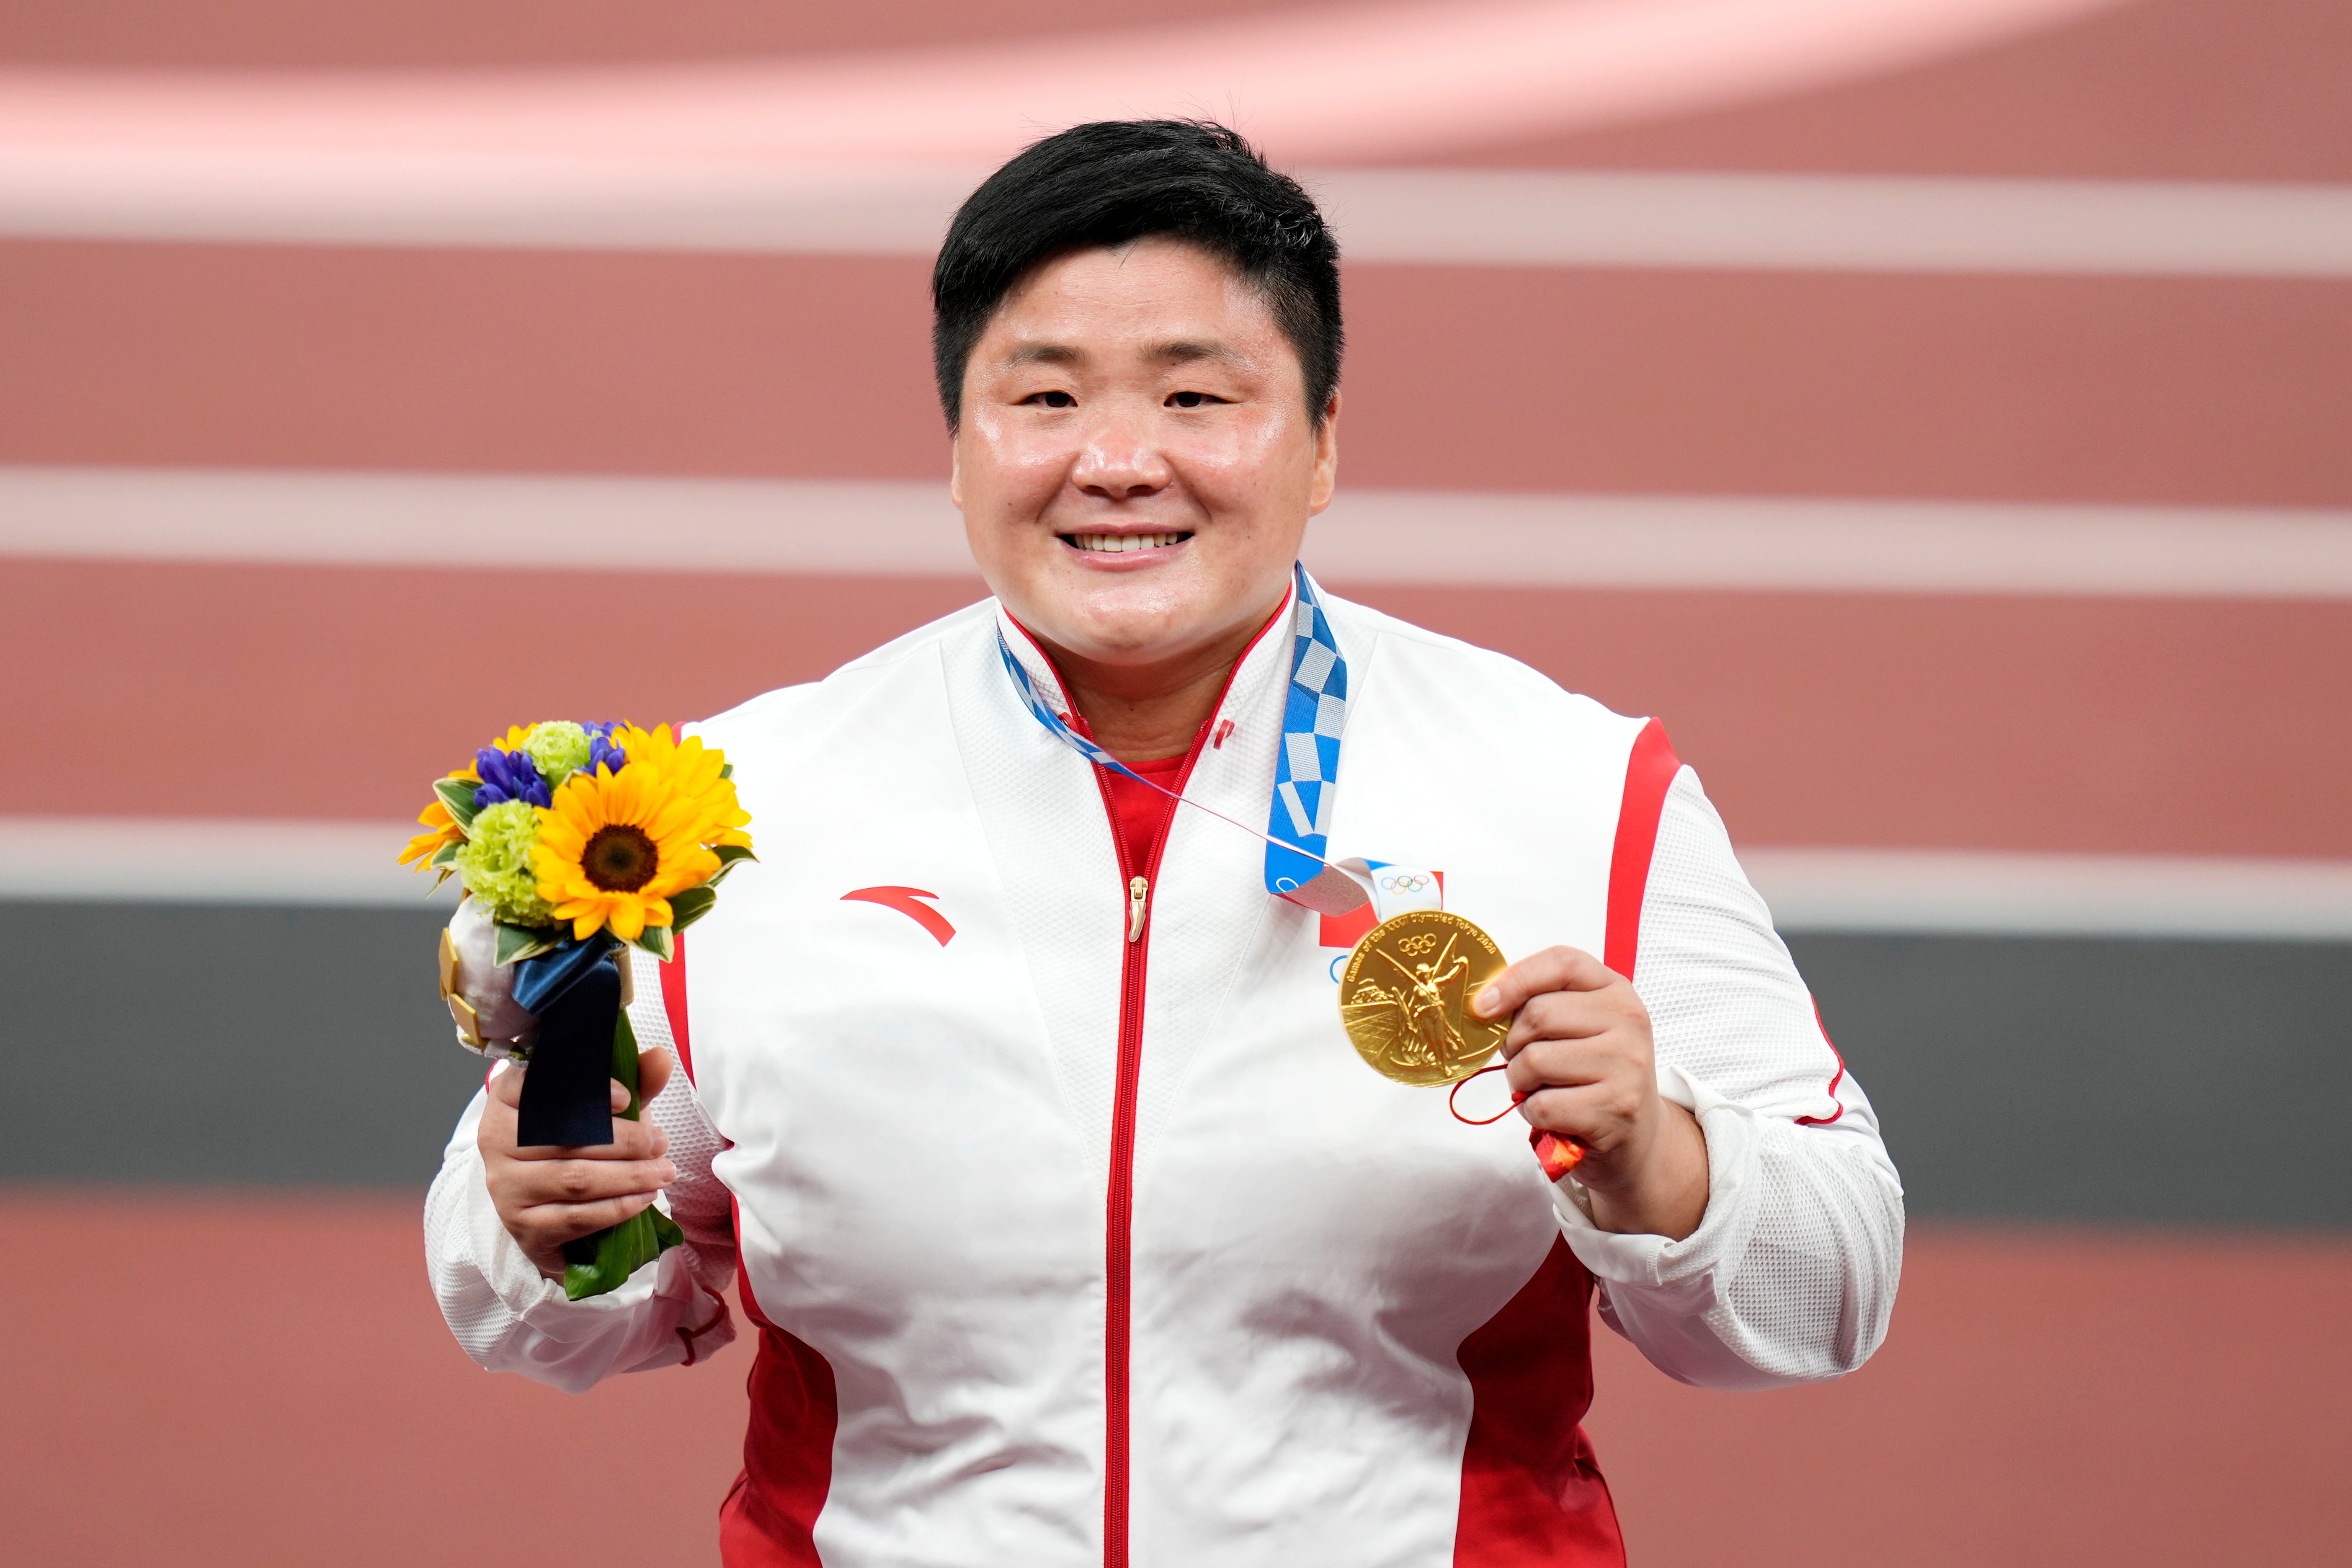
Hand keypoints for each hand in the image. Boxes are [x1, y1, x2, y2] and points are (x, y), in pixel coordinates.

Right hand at [479, 1047, 677, 1279]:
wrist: (552, 1209)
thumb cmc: (579, 1144)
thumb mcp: (605, 1110)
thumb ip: (633, 1082)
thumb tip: (661, 1058)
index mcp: (508, 1098)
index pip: (536, 1085)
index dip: (582, 1091)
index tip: (625, 1099)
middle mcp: (495, 1139)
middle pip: (566, 1138)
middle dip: (624, 1141)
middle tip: (661, 1142)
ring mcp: (505, 1186)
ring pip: (574, 1179)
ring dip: (628, 1176)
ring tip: (664, 1172)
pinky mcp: (520, 1225)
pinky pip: (574, 1217)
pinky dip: (615, 1208)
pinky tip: (643, 1199)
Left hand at [1472, 947, 1708, 1239]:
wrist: (1637, 1135)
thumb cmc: (1592, 1074)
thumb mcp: (1577, 1026)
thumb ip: (1539, 1004)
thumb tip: (1482, 1005)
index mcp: (1616, 990)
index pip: (1561, 963)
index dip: (1514, 980)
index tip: (1483, 1006)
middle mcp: (1628, 1021)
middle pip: (1537, 1015)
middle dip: (1513, 1044)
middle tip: (1524, 1061)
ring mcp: (1626, 1065)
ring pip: (1534, 1061)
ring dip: (1520, 1081)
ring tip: (1541, 1088)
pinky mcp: (1615, 1109)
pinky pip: (1542, 1104)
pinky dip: (1532, 1112)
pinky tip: (1552, 1113)